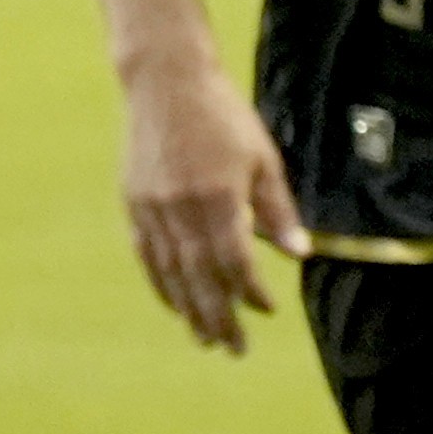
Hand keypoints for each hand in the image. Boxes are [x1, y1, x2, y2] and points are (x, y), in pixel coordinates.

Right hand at [122, 58, 307, 353]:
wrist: (166, 84)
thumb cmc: (225, 118)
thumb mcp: (264, 160)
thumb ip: (278, 210)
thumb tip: (298, 253)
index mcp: (217, 198)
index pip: (235, 261)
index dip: (250, 291)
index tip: (267, 310)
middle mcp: (179, 209)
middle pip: (199, 277)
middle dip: (218, 317)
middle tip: (234, 349)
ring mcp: (151, 208)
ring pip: (170, 272)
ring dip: (189, 309)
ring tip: (206, 338)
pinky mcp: (134, 203)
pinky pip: (147, 255)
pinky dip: (162, 283)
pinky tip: (176, 304)